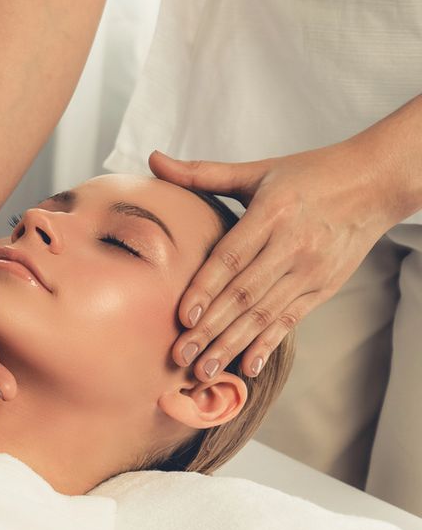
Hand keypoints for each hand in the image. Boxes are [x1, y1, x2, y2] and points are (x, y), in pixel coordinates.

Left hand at [151, 144, 410, 380]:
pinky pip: (292, 319)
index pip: (231, 258)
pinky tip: (248, 365)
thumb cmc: (309, 174)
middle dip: (211, 329)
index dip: (206, 289)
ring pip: (265, 313)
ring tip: (204, 370)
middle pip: (245, 294)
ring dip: (233, 344)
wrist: (375, 183)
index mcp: (271, 213)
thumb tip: (154, 159)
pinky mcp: (325, 286)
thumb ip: (202, 172)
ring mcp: (312, 270)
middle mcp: (293, 246)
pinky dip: (269, 343)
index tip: (182, 317)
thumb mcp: (257, 170)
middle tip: (180, 356)